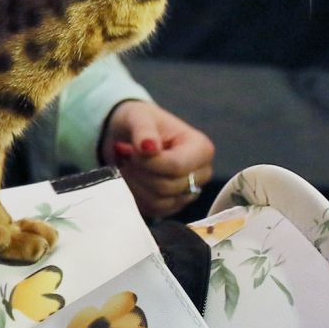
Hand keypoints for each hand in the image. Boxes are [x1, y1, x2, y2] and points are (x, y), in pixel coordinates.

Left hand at [101, 100, 216, 218]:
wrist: (130, 134)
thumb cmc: (140, 121)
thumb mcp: (139, 116)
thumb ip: (144, 130)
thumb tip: (148, 147)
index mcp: (201, 149)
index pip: (176, 166)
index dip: (148, 162)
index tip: (132, 149)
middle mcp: (201, 174)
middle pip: (167, 186)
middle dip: (139, 172)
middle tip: (127, 156)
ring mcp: (189, 192)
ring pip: (159, 202)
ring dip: (135, 184)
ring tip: (127, 165)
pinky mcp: (174, 205)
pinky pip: (153, 210)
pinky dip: (136, 195)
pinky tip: (131, 177)